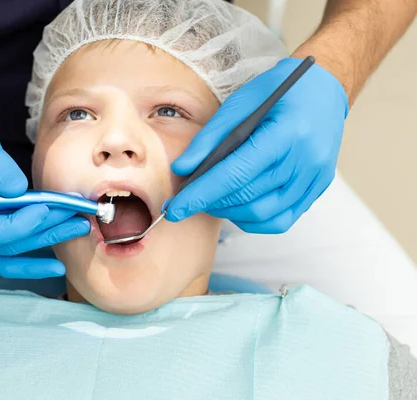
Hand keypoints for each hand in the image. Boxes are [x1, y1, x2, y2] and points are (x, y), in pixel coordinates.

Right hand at [0, 111, 89, 277]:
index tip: (46, 209)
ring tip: (76, 229)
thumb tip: (17, 189)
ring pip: (6, 254)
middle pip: (0, 245)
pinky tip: (55, 265)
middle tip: (75, 219)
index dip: (17, 225)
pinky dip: (29, 262)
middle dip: (41, 232)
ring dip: (43, 243)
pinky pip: (4, 257)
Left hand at [166, 58, 347, 232]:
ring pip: (262, 214)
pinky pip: (280, 219)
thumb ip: (210, 138)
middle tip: (187, 199)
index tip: (174, 209)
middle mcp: (305, 161)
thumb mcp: (240, 103)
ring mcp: (314, 178)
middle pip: (247, 196)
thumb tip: (182, 169)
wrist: (324, 88)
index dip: (200, 195)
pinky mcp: (316, 188)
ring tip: (210, 199)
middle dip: (209, 203)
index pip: (235, 175)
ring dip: (229, 211)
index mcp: (286, 133)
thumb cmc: (278, 90)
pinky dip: (252, 218)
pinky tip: (237, 205)